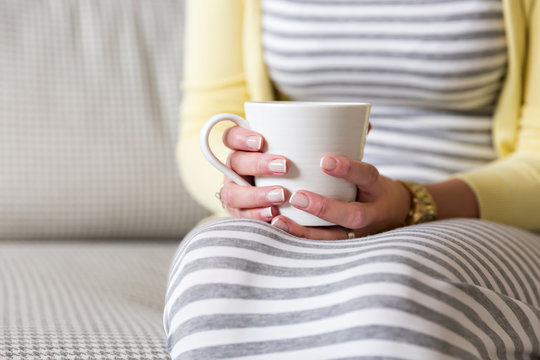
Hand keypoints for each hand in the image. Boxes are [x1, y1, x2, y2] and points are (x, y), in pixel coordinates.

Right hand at [219, 126, 289, 221]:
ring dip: (256, 194)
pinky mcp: (239, 214)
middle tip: (284, 166)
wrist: (290, 206)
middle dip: (258, 164)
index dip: (241, 138)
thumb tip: (315, 139)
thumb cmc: (293, 172)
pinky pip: (242, 216)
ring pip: (232, 193)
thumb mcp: (291, 156)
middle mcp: (234, 170)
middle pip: (235, 163)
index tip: (261, 141)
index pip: (231, 137)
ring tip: (281, 195)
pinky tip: (273, 213)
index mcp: (241, 150)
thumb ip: (293, 147)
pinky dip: (257, 215)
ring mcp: (234, 193)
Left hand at [270, 155, 411, 239]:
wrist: (396, 215)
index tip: (325, 160)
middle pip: (351, 215)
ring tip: (278, 220)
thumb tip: (353, 114)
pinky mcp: (343, 242)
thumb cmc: (372, 185)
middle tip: (296, 196)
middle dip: (324, 207)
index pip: (367, 175)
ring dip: (304, 230)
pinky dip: (300, 238)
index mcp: (377, 188)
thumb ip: (357, 144)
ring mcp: (358, 233)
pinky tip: (277, 229)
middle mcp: (371, 214)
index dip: (348, 168)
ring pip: (333, 238)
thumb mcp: (370, 166)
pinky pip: (321, 245)